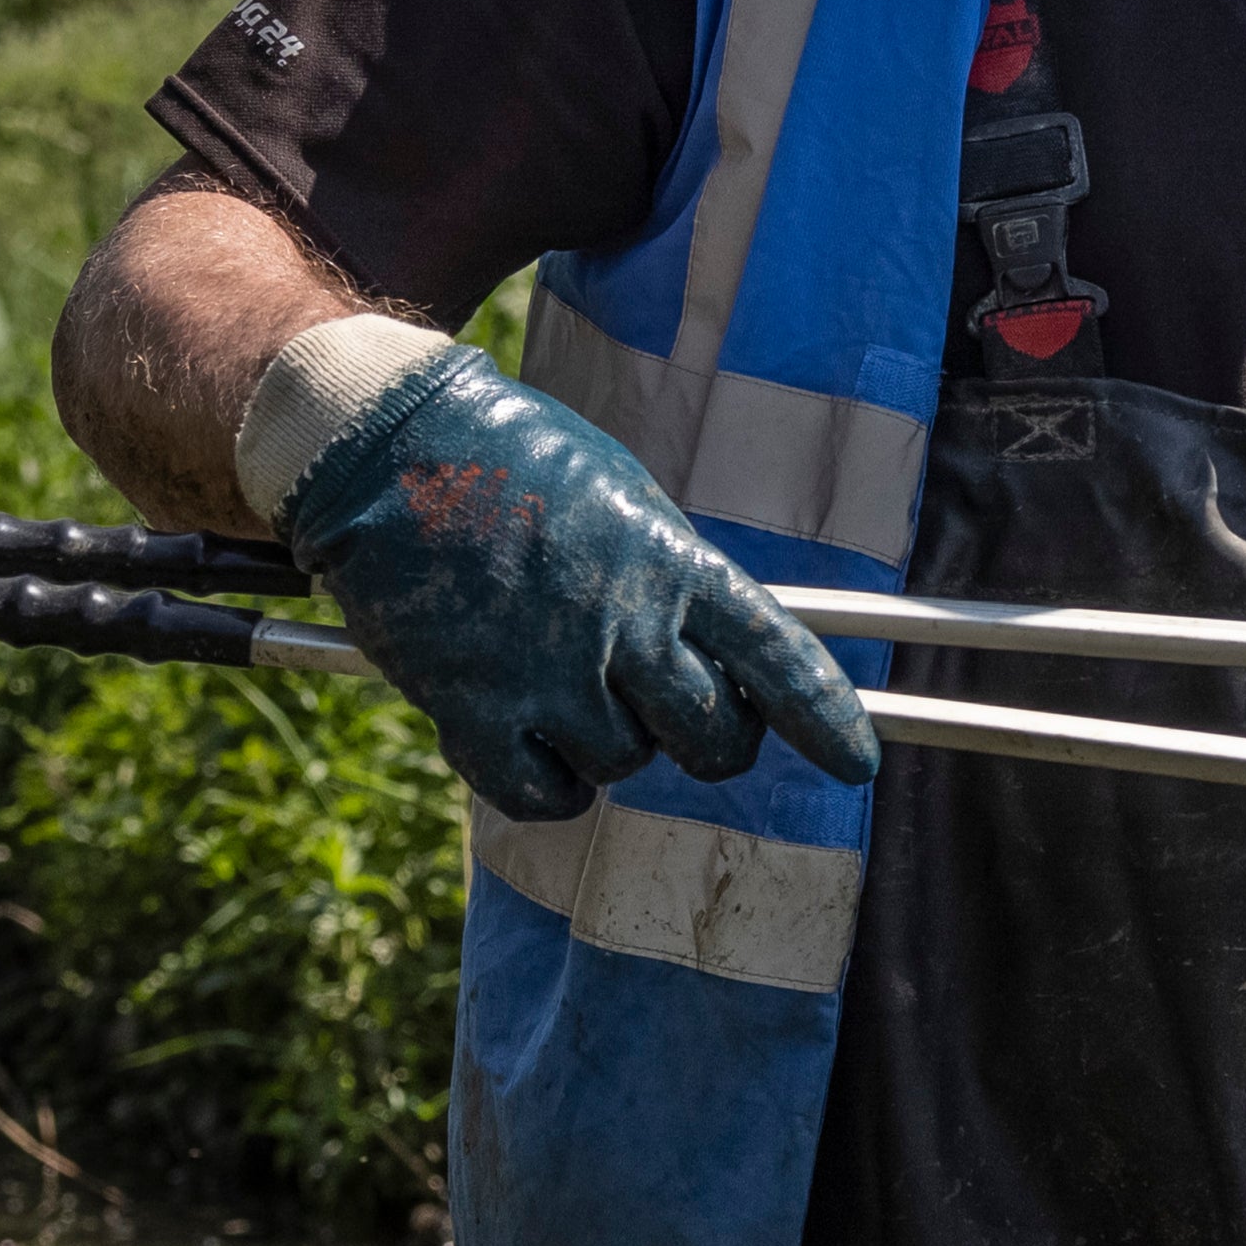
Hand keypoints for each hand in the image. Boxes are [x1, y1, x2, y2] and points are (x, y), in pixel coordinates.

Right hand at [274, 347, 878, 825]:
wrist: (386, 447)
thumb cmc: (513, 460)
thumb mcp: (625, 500)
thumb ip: (675, 580)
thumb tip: (712, 657)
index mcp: (671, 563)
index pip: (779, 658)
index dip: (827, 719)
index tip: (858, 762)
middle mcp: (622, 628)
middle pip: (714, 740)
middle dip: (711, 739)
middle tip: (677, 714)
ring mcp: (549, 676)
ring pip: (624, 766)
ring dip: (606, 742)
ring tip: (558, 674)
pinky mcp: (474, 711)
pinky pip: (545, 797)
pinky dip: (546, 784)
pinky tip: (527, 735)